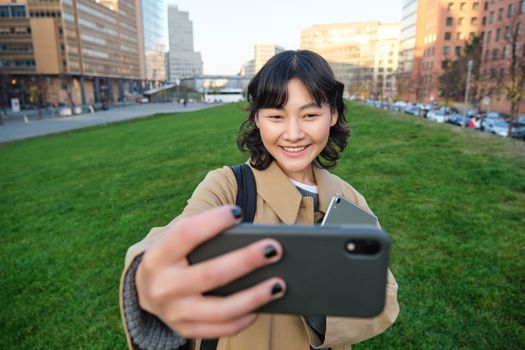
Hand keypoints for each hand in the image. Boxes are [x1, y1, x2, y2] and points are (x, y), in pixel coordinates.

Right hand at [135, 206, 284, 338]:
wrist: (146, 291)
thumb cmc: (173, 258)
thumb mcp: (176, 245)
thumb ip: (203, 238)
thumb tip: (249, 238)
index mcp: (157, 257)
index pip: (185, 235)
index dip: (212, 222)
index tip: (238, 213)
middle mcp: (163, 287)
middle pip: (210, 274)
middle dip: (246, 260)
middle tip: (274, 249)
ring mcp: (174, 313)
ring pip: (220, 309)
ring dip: (254, 296)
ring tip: (279, 284)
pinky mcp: (186, 330)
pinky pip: (221, 329)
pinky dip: (243, 318)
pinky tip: (261, 307)